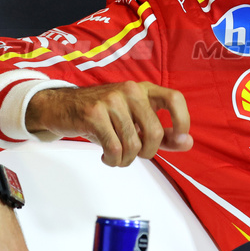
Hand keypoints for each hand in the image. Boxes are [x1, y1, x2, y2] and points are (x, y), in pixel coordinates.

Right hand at [27, 82, 192, 166]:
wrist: (62, 107)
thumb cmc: (103, 117)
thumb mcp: (134, 121)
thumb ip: (162, 134)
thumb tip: (187, 142)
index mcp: (144, 90)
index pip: (174, 99)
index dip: (182, 121)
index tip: (178, 139)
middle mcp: (130, 91)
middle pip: (154, 132)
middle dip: (146, 152)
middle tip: (134, 154)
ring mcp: (111, 100)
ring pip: (133, 145)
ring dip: (126, 160)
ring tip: (117, 156)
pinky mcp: (94, 114)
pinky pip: (114, 149)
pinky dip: (113, 160)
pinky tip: (107, 157)